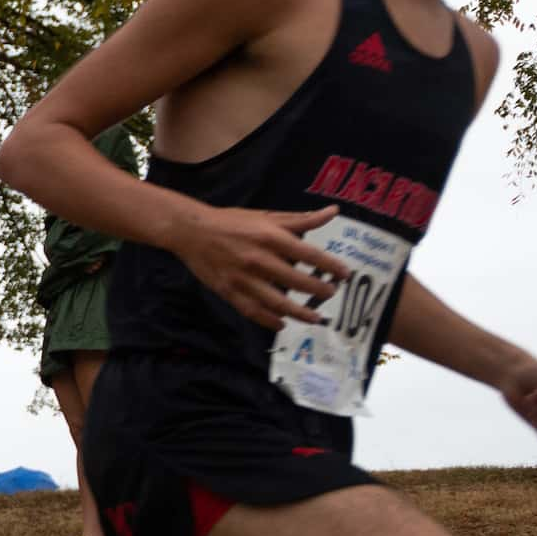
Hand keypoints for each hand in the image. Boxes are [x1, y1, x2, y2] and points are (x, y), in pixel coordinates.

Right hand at [173, 205, 348, 330]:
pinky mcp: (229, 291)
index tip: (344, 274)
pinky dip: (269, 321)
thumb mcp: (267, 215)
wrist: (192, 231)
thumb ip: (301, 219)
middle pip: (297, 281)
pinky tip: (281, 324)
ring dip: (300, 313)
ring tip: (315, 317)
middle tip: (331, 294)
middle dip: (319, 290)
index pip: (309, 254)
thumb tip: (333, 211)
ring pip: (278, 302)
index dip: (330, 266)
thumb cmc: (232, 222)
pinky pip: (253, 311)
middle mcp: (259, 259)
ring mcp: (243, 278)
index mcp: (270, 237)